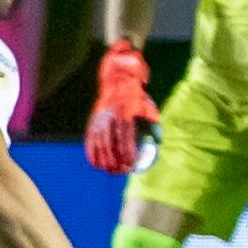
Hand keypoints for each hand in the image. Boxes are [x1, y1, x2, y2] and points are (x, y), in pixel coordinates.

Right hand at [84, 39, 159, 175]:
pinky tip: (95, 164)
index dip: (127, 152)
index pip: (125, 136)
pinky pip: (90, 137)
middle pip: (110, 142)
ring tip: (110, 171)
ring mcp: (100, 117)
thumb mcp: (148, 105)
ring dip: (104, 159)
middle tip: (122, 171)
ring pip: (99, 141)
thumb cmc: (137, 94)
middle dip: (115, 159)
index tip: (131, 164)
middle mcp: (110, 115)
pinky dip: (91, 151)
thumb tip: (157, 141)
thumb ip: (152, 123)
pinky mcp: (93, 118)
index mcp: (125, 111)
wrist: (117, 76)